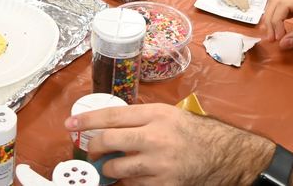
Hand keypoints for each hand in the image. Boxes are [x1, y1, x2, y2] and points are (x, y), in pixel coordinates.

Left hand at [66, 103, 274, 185]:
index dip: (87, 121)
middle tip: (91, 150)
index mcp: (155, 115)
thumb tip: (108, 124)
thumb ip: (140, 118)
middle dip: (92, 147)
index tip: (70, 125)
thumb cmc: (194, 133)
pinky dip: (128, 183)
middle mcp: (154, 138)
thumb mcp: (168, 115)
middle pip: (107, 142)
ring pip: (116, 169)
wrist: (222, 155)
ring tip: (115, 166)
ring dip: (110, 169)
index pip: (112, 116)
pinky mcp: (162, 185)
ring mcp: (157, 164)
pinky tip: (134, 177)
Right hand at [263, 0, 292, 48]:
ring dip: (273, 18)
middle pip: (276, 2)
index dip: (275, 22)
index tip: (277, 38)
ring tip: (273, 35)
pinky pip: (284, 6)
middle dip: (270, 20)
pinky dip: (279, 17)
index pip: (283, 5)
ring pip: (278, 3)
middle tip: (271, 39)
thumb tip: (282, 43)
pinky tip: (279, 29)